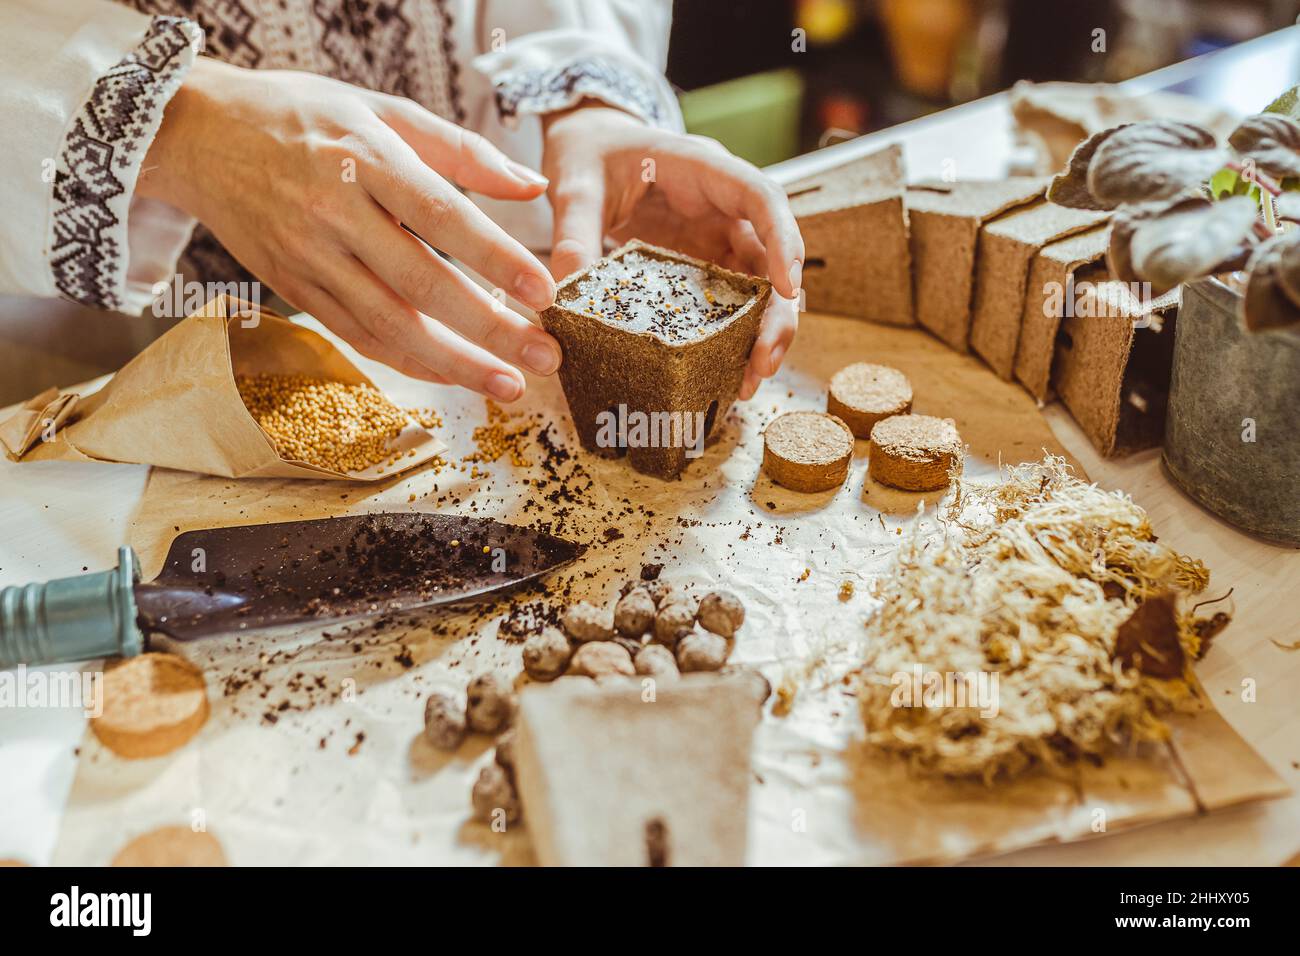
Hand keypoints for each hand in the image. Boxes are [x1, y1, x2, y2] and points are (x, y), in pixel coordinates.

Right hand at [139, 58, 561, 400]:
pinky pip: (358, 335)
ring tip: (508, 385)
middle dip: (490, 330)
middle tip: (546, 358)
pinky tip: (453, 375)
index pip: (441, 214)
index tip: (545, 292)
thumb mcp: (383, 109)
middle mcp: (333, 212)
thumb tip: (533, 187)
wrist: (199, 135)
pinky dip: (409, 361)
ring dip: (454, 364)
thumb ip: (463, 150)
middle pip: (421, 284)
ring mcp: (309, 257)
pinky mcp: (293, 288)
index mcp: (363, 156)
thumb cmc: (304, 116)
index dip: (495, 257)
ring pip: (389, 324)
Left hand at [541, 105, 802, 399]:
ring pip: (760, 287)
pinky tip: (723, 376)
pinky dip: (732, 339)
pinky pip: (730, 303)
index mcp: (705, 169)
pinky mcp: (705, 266)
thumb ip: (573, 229)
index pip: (761, 196)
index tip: (787, 287)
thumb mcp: (575, 184)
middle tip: (763, 362)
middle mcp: (725, 206)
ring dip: (760, 335)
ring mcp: (719, 238)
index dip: (782, 240)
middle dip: (777, 312)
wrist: (586, 147)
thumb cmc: (590, 152)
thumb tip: (564, 291)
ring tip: (747, 384)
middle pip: (772, 256)